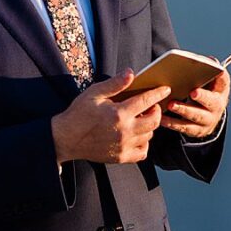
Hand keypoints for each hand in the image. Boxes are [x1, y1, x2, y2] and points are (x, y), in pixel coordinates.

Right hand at [51, 71, 172, 164]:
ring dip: (149, 126)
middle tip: (150, 105)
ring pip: (149, 135)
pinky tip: (136, 135)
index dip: (158, 93)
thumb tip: (131, 73)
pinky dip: (143, 143)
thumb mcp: (94, 93)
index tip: (165, 89)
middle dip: (156, 110)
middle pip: (154, 120)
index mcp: (119, 113)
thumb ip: (115, 84)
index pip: (146, 101)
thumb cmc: (78, 114)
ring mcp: (123, 146)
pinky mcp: (120, 157)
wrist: (65, 139)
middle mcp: (124, 131)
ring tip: (140, 118)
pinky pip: (142, 152)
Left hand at [158, 67, 228, 139]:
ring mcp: (208, 121)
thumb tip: (208, 60)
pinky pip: (184, 128)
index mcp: (221, 91)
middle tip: (192, 92)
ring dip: (183, 110)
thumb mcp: (209, 82)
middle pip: (211, 102)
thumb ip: (207, 70)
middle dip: (202, 97)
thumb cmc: (205, 93)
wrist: (208, 116)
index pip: (223, 82)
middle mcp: (217, 107)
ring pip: (196, 117)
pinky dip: (172, 123)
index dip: (220, 77)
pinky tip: (161, 118)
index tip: (216, 71)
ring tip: (171, 104)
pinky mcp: (197, 131)